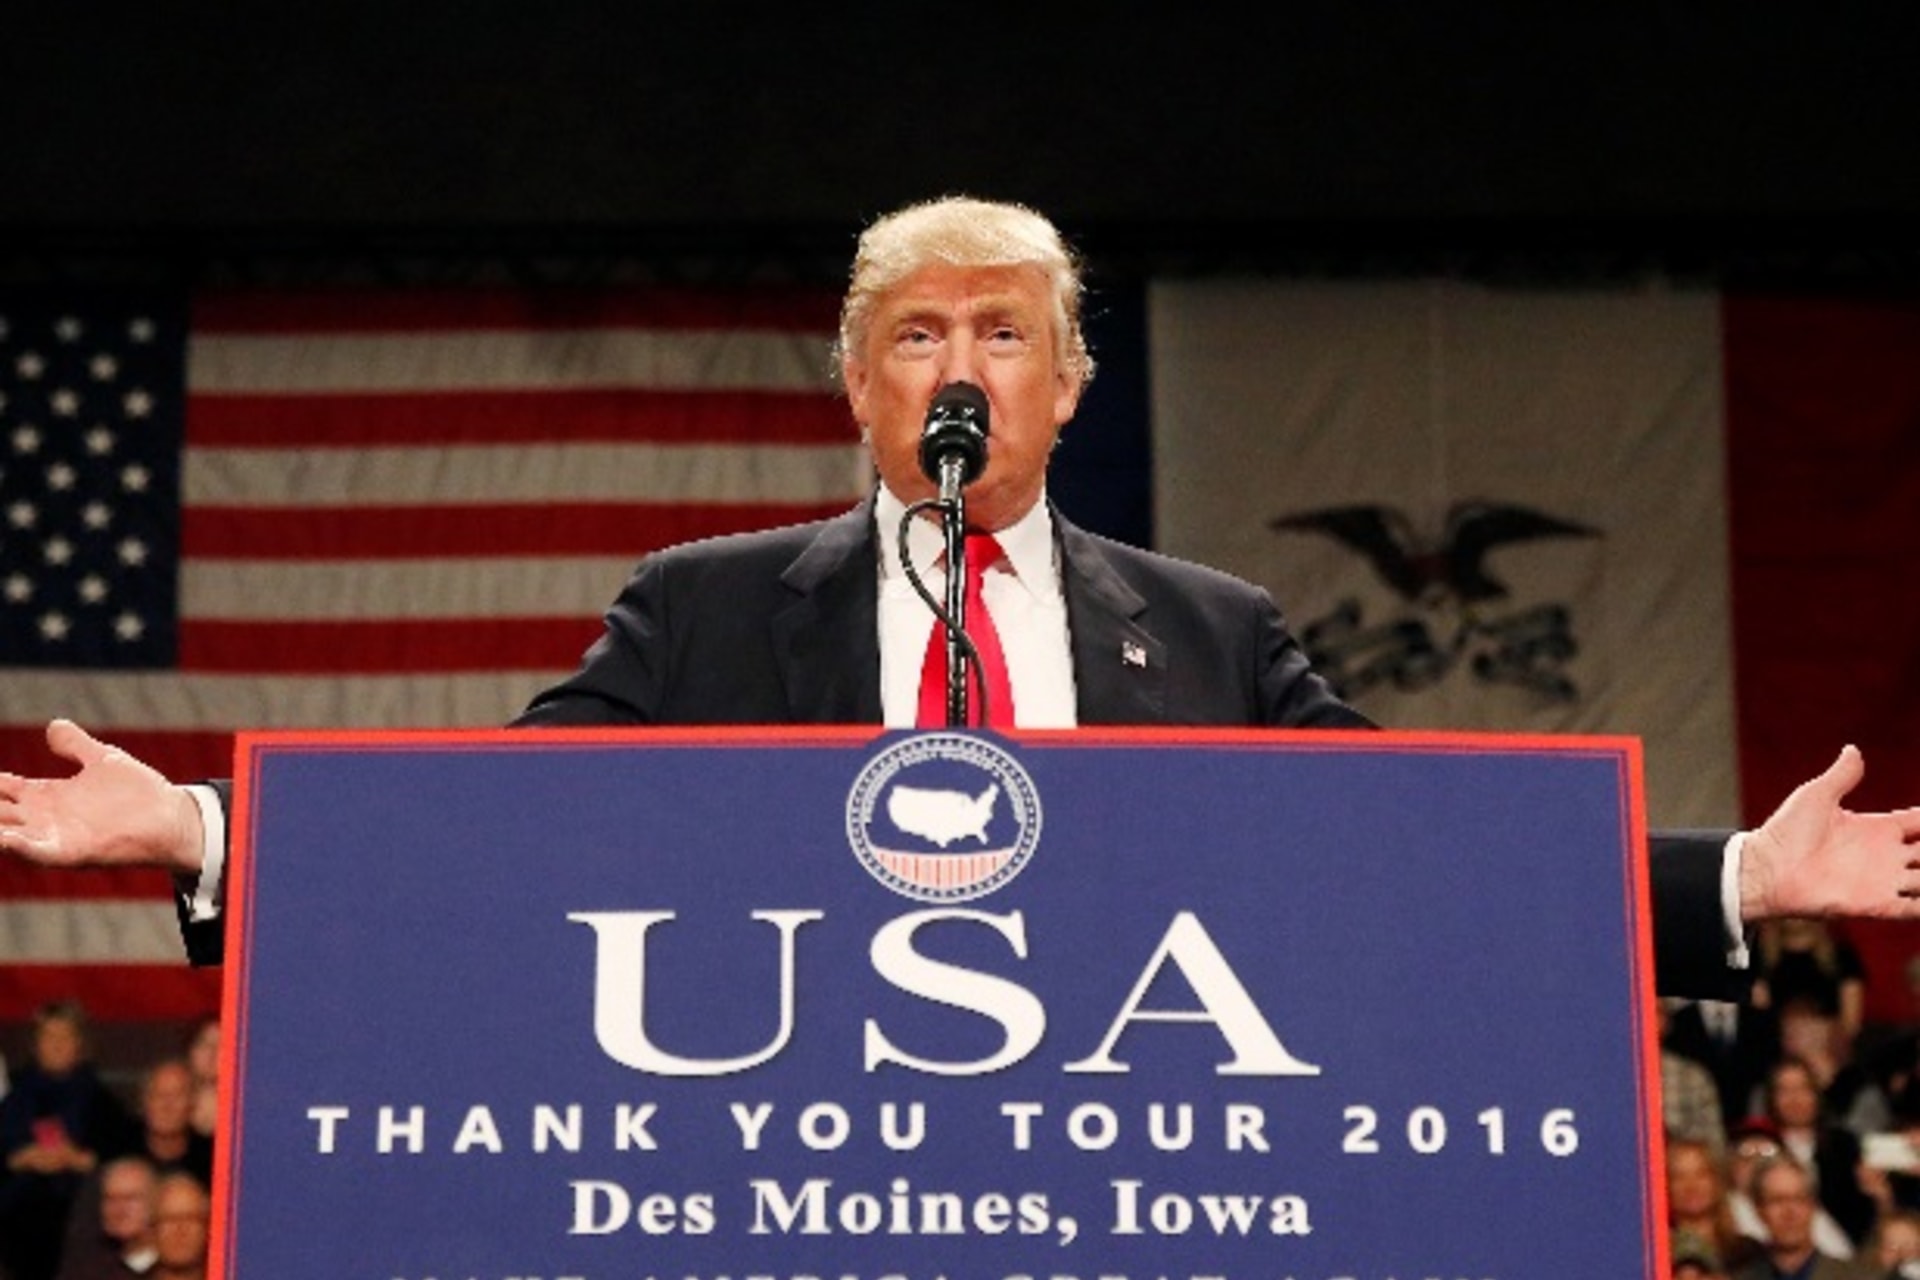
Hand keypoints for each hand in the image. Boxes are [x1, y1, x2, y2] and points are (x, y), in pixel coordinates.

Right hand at [0, 719, 205, 875]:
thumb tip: (53, 725)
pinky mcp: (71, 852)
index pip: (1, 788)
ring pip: (5, 834)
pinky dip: (17, 846)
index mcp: (46, 796)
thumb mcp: (102, 761)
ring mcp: (54, 836)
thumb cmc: (139, 793)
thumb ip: (75, 746)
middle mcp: (43, 818)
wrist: (173, 818)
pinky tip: (2, 839)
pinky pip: (36, 852)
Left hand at [1740, 745, 1919, 920]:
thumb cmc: (1786, 832)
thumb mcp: (1816, 796)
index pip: (1919, 822)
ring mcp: (1884, 881)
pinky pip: (1914, 909)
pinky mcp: (1877, 904)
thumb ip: (1841, 776)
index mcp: (1876, 829)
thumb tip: (1853, 749)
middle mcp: (1886, 856)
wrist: (1767, 869)